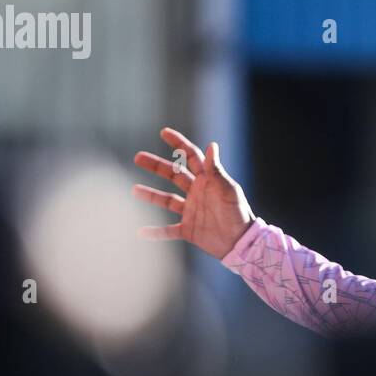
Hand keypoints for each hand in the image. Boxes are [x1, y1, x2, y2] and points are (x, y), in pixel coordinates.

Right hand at [132, 127, 255, 259]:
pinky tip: (141, 232)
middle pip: (173, 175)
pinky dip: (156, 232)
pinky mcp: (189, 229)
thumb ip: (216, 170)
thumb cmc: (239, 213)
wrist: (241, 242)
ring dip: (151, 195)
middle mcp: (197, 193)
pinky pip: (168, 230)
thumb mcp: (228, 190)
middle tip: (138, 157)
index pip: (191, 157)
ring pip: (167, 200)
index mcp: (207, 181)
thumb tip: (212, 144)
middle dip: (156, 165)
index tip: (164, 132)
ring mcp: (191, 211)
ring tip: (134, 190)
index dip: (178, 143)